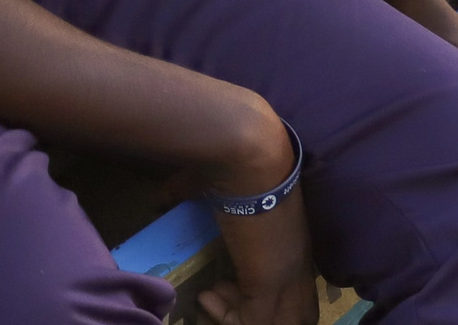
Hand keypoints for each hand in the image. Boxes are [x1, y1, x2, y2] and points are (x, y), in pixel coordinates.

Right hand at [195, 107, 317, 324]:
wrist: (248, 151)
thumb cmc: (233, 158)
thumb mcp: (214, 184)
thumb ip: (187, 194)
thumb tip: (158, 199)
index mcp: (294, 241)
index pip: (295, 290)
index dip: (261, 298)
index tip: (220, 286)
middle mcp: (298, 262)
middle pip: (299, 314)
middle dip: (261, 318)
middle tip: (219, 297)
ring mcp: (288, 274)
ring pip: (284, 322)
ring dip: (242, 320)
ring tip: (211, 298)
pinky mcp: (269, 281)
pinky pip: (255, 322)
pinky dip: (228, 319)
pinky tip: (205, 297)